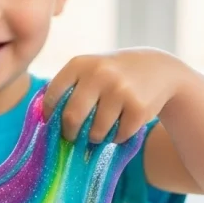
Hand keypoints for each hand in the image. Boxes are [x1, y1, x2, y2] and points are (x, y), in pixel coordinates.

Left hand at [42, 48, 182, 143]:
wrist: (158, 68)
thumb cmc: (112, 76)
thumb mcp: (90, 70)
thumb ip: (68, 90)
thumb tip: (45, 122)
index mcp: (80, 64)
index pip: (53, 97)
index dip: (50, 116)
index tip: (54, 124)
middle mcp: (99, 74)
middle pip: (72, 118)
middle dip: (70, 133)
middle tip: (73, 137)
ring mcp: (120, 90)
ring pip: (95, 132)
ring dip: (95, 137)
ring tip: (100, 130)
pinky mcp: (138, 108)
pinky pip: (118, 136)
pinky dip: (116, 138)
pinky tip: (121, 125)